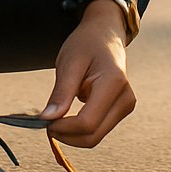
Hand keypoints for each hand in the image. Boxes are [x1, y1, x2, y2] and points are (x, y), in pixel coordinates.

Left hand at [39, 0, 135, 147]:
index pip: (87, 122)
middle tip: (46, 123)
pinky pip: (97, 130)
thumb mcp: (69, 63)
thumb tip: (47, 119)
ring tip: (57, 115)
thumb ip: (61, 93)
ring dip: (72, 134)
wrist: (105, 34)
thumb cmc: (86, 44)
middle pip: (93, 136)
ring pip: (95, 137)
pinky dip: (79, 129)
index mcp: (113, 83)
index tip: (44, 121)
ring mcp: (126, 106)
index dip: (63, 128)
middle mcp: (125, 99)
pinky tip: (68, 115)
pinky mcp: (121, 110)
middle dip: (67, 135)